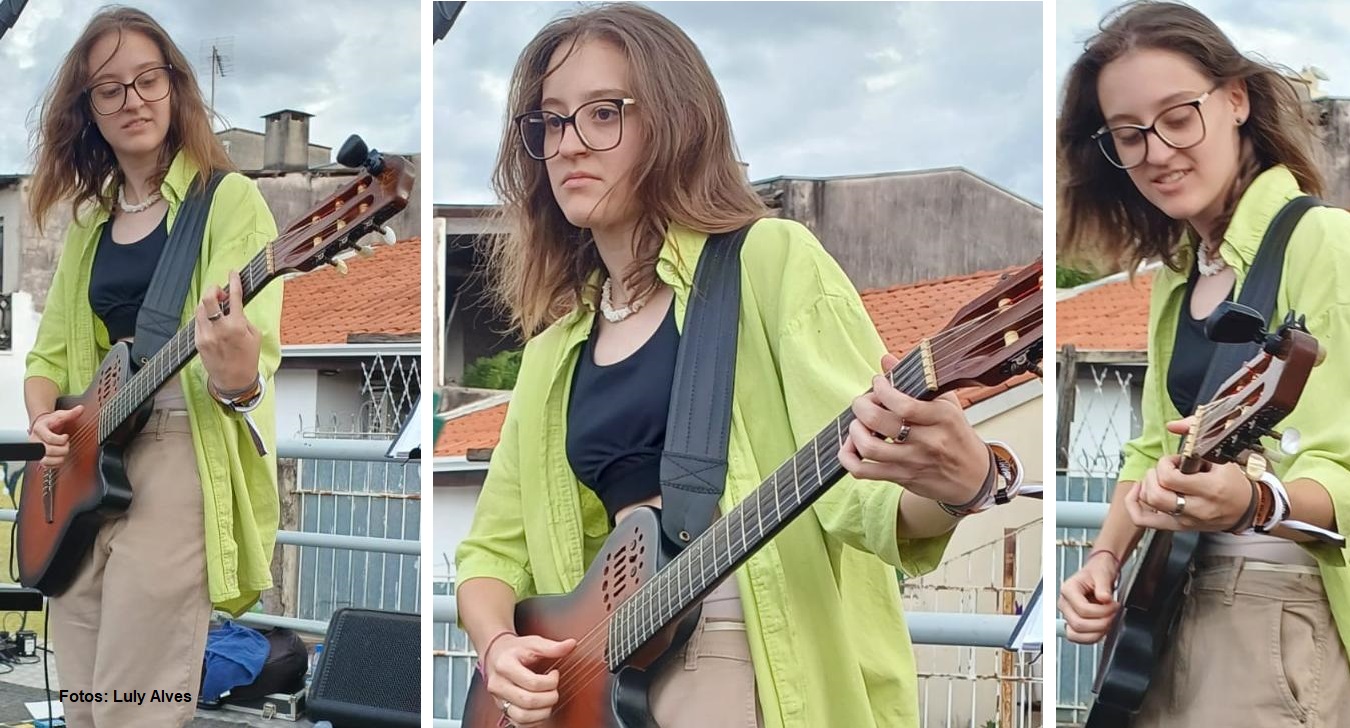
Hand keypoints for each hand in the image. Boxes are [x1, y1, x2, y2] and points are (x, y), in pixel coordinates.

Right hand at [28, 406, 84, 467]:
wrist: (41, 425)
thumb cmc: (50, 421)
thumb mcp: (60, 415)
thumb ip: (70, 413)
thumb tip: (80, 408)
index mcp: (39, 429)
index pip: (50, 438)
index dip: (61, 439)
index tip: (66, 436)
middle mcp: (35, 441)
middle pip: (48, 450)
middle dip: (62, 449)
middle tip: (66, 444)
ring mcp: (36, 449)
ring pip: (45, 460)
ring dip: (59, 458)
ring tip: (63, 451)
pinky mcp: (38, 457)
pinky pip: (46, 465)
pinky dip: (55, 463)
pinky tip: (60, 456)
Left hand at [195, 270, 260, 392]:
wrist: (234, 380)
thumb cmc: (247, 358)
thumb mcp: (255, 336)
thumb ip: (244, 319)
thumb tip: (234, 306)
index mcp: (237, 326)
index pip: (234, 296)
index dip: (234, 281)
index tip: (233, 272)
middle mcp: (219, 328)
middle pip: (209, 298)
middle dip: (213, 289)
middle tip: (220, 292)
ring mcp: (206, 335)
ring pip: (201, 308)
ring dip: (208, 303)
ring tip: (216, 307)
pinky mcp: (198, 341)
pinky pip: (198, 321)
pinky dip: (204, 316)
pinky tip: (212, 321)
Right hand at [483, 634, 576, 726]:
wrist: (496, 655)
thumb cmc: (515, 650)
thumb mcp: (533, 643)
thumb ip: (552, 646)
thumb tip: (571, 644)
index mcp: (505, 666)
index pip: (532, 683)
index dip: (551, 681)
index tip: (555, 674)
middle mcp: (498, 685)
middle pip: (528, 701)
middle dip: (549, 697)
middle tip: (554, 688)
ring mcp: (499, 699)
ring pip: (522, 717)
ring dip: (543, 711)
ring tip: (548, 699)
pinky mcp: (502, 709)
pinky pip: (519, 724)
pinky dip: (534, 720)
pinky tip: (541, 708)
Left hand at [837, 353, 989, 504]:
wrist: (973, 477)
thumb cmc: (956, 435)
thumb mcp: (946, 404)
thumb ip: (915, 380)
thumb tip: (886, 359)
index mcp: (941, 417)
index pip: (903, 404)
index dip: (881, 389)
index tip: (878, 382)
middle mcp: (927, 440)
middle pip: (878, 422)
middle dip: (861, 406)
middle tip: (863, 403)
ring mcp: (912, 461)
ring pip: (868, 447)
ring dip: (854, 432)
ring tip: (858, 425)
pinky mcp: (901, 477)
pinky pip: (864, 471)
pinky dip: (849, 458)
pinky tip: (851, 448)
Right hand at [1058, 551, 1119, 643]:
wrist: (1099, 572)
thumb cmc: (1098, 571)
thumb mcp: (1103, 573)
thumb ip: (1103, 585)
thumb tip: (1104, 598)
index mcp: (1068, 589)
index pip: (1082, 609)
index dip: (1102, 611)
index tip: (1114, 605)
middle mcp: (1065, 603)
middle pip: (1078, 624)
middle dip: (1101, 623)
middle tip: (1113, 614)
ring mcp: (1068, 614)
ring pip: (1075, 635)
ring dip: (1096, 633)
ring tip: (1107, 623)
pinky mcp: (1074, 622)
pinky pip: (1079, 638)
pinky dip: (1093, 637)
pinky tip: (1103, 628)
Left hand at [1124, 419, 1253, 531]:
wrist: (1247, 509)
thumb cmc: (1234, 483)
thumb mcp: (1222, 458)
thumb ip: (1197, 437)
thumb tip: (1173, 425)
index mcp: (1210, 489)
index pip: (1169, 479)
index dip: (1164, 464)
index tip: (1173, 460)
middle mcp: (1197, 508)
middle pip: (1155, 495)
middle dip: (1153, 475)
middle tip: (1164, 469)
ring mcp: (1185, 521)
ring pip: (1148, 506)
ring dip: (1146, 486)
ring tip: (1157, 479)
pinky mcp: (1178, 527)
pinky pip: (1144, 520)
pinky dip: (1134, 505)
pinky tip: (1140, 492)